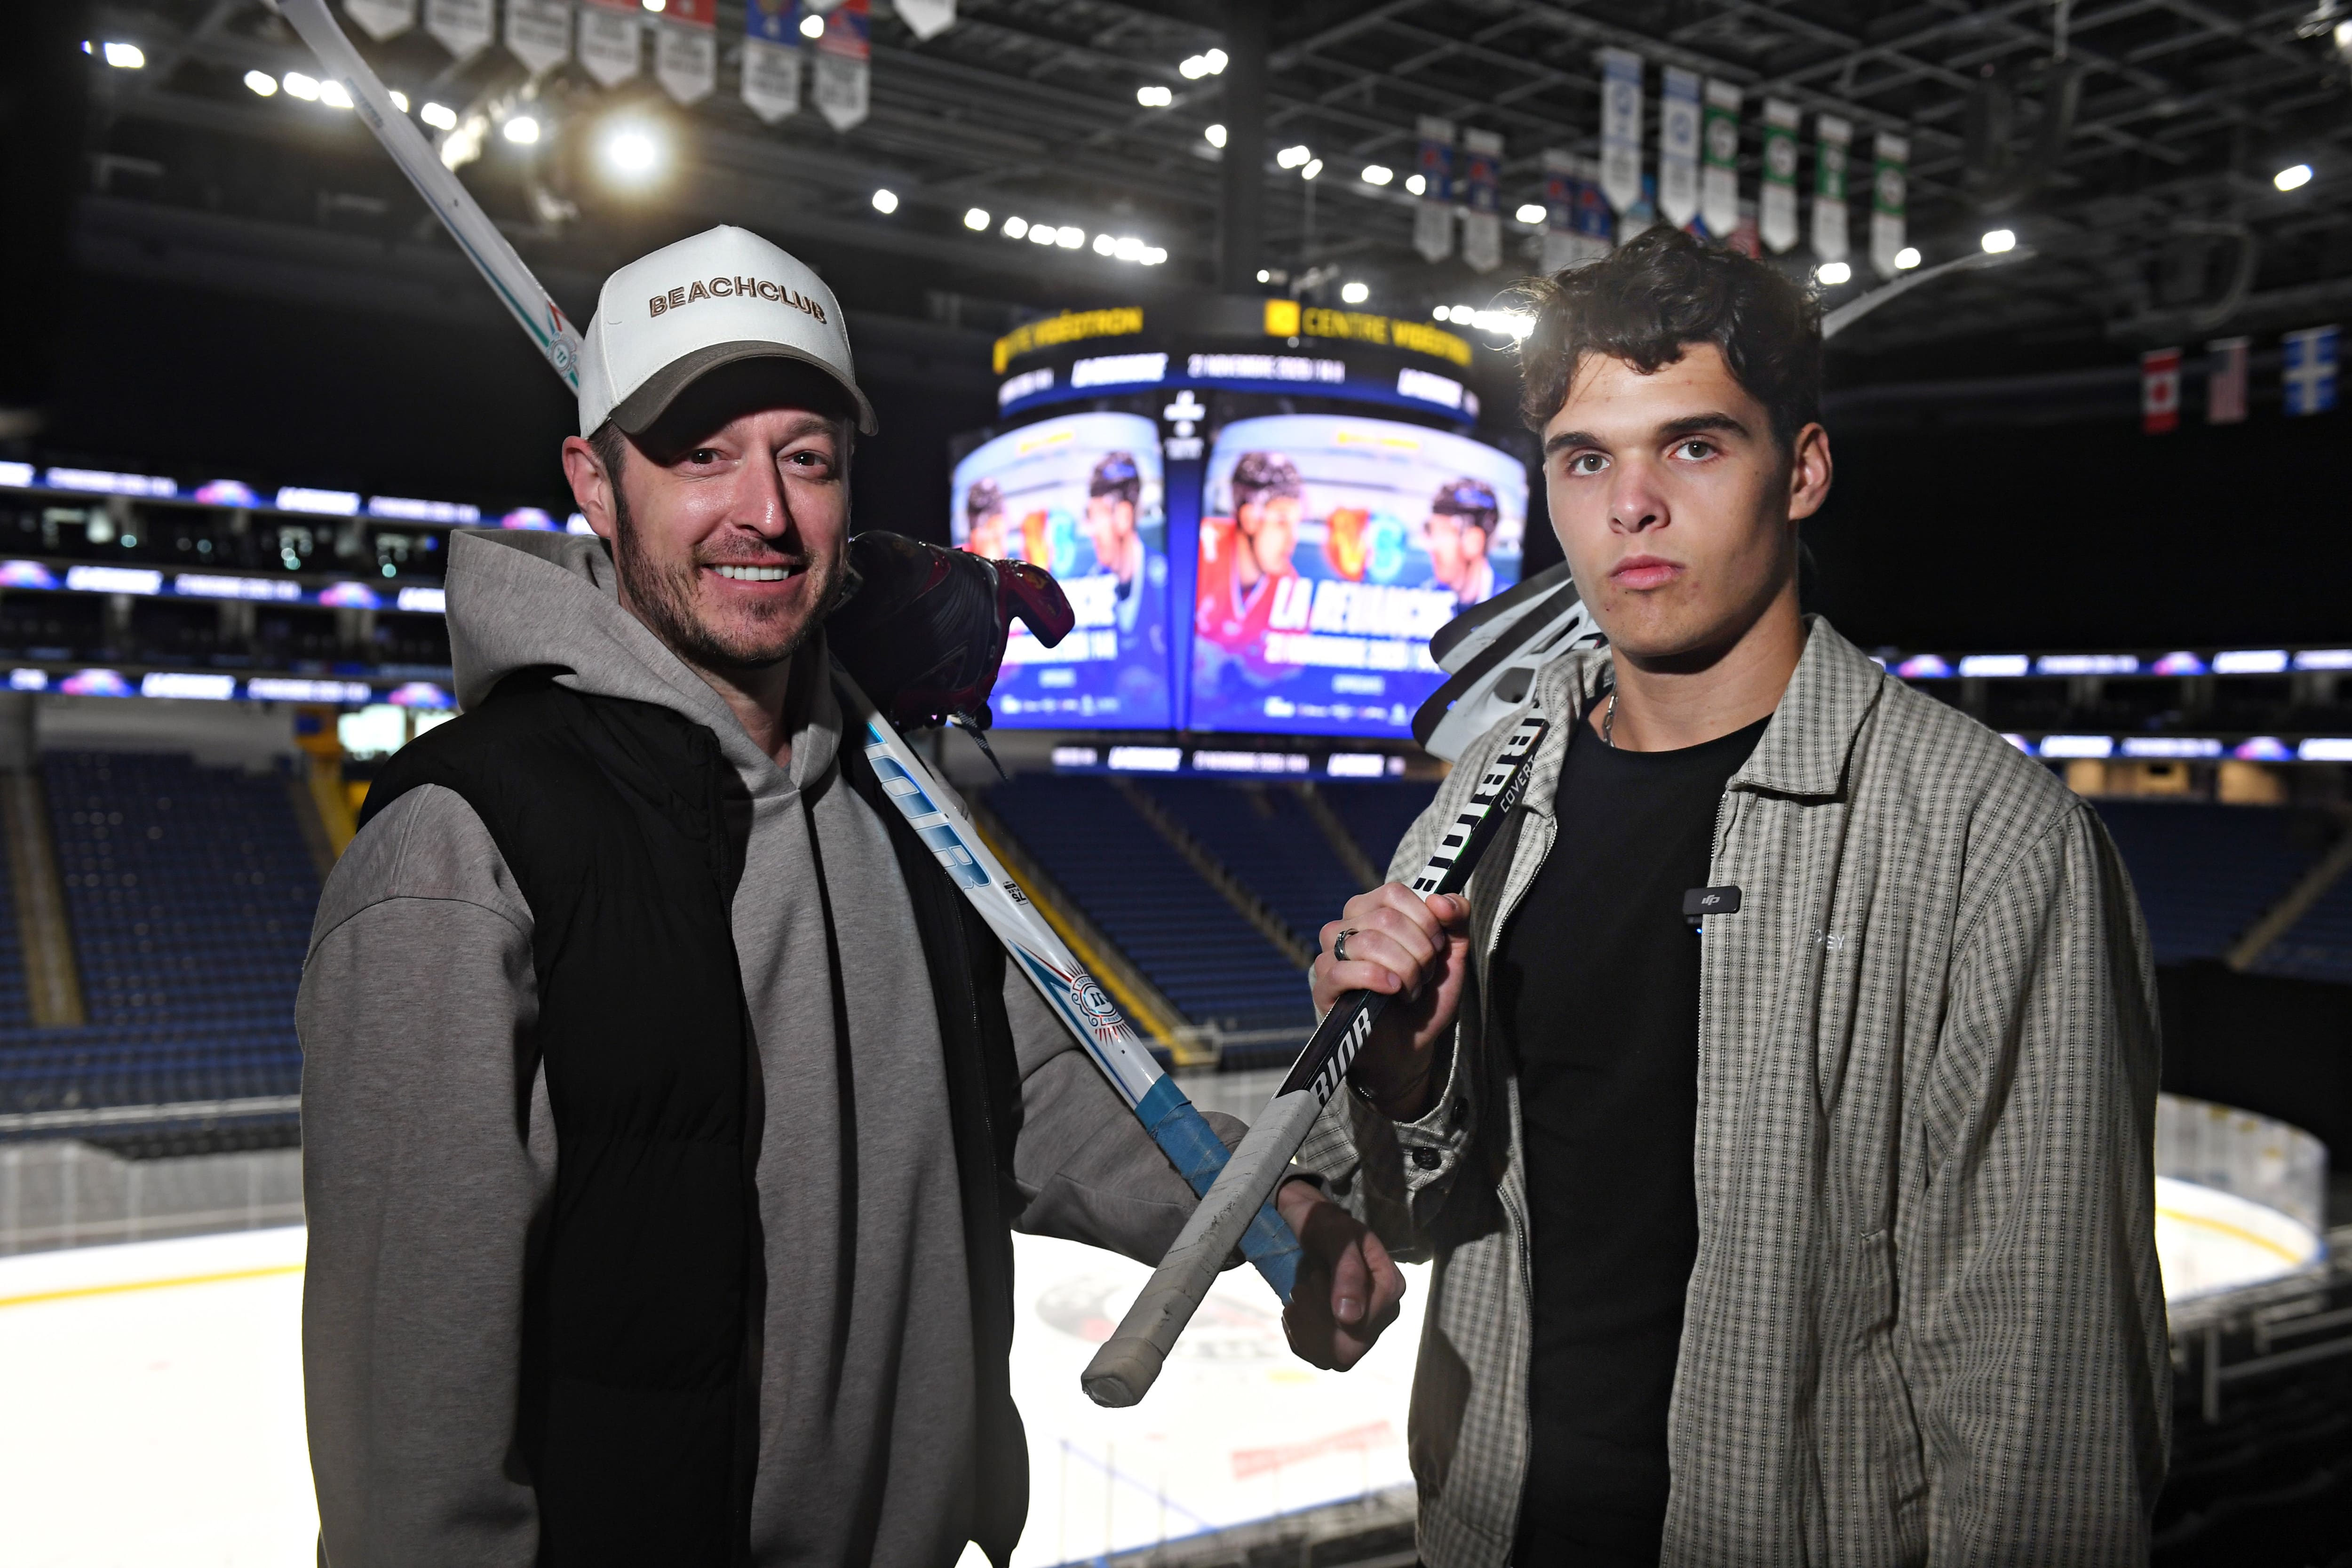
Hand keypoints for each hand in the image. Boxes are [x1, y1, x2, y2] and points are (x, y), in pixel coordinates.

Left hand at [1276, 1179, 1405, 1370]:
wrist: (1313, 1228)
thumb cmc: (1328, 1226)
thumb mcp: (1337, 1238)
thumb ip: (1347, 1273)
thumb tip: (1350, 1319)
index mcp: (1390, 1289)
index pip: (1361, 1332)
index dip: (1326, 1314)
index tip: (1315, 1278)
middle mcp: (1382, 1315)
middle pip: (1346, 1352)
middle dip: (1313, 1324)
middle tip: (1300, 1290)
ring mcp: (1363, 1328)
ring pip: (1329, 1358)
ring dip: (1302, 1328)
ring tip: (1297, 1294)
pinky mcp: (1341, 1335)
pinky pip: (1315, 1356)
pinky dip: (1296, 1335)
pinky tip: (1294, 1309)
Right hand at [1311, 884, 1470, 1120]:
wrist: (1410, 1046)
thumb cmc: (1426, 996)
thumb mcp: (1451, 955)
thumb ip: (1455, 919)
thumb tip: (1441, 899)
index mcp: (1371, 911)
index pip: (1393, 892)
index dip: (1424, 918)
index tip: (1437, 946)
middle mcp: (1345, 928)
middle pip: (1385, 918)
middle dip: (1419, 950)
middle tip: (1425, 975)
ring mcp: (1330, 957)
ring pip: (1367, 942)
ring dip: (1404, 968)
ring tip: (1411, 989)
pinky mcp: (1324, 988)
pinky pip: (1343, 971)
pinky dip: (1376, 978)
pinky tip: (1393, 990)